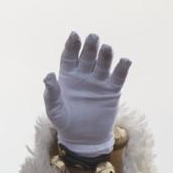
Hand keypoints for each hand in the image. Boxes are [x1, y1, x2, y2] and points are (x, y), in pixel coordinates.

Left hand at [43, 32, 130, 155]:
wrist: (82, 138)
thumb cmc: (65, 121)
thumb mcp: (54, 109)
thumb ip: (51, 93)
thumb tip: (48, 75)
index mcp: (68, 75)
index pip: (70, 56)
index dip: (72, 45)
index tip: (74, 35)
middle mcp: (84, 74)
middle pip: (88, 56)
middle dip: (90, 47)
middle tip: (93, 38)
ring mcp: (99, 81)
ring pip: (103, 63)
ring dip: (105, 55)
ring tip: (106, 48)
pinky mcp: (112, 90)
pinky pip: (118, 76)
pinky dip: (122, 68)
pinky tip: (124, 61)